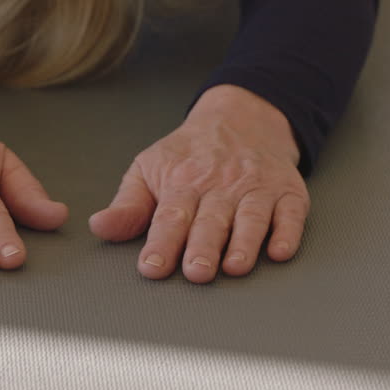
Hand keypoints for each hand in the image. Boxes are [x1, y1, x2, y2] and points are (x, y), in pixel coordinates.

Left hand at [89, 85, 309, 283]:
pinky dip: (288, 232)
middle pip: (211, 220)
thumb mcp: (149, 169)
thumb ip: (127, 205)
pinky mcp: (287, 191)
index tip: (152, 267)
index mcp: (182, 182)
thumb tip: (99, 226)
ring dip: (245, 243)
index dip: (161, 243)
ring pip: (251, 217)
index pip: (170, 216)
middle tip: (196, 272)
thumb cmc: (189, 154)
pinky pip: (291, 212)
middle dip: (203, 247)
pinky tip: (280, 251)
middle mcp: (220, 185)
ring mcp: (255, 188)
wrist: (242, 116)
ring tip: (235, 267)